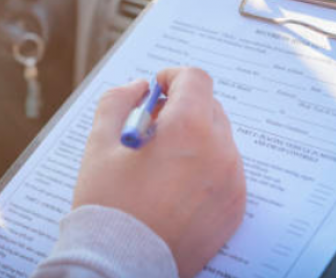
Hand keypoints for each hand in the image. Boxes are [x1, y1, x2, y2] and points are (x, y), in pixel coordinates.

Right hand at [74, 68, 245, 277]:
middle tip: (153, 127)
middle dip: (183, 107)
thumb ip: (118, 101)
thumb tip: (139, 87)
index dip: (173, 77)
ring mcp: (232, 180)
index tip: (157, 88)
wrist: (123, 264)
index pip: (196, 79)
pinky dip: (205, 166)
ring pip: (218, 138)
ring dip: (195, 137)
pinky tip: (175, 186)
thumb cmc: (108, 203)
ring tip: (162, 162)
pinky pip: (225, 170)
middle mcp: (220, 150)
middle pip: (209, 107)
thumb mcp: (100, 142)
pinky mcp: (235, 206)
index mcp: (189, 127)